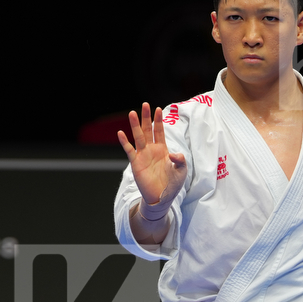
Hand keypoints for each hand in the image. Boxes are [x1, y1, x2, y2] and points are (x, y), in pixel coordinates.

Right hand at [117, 102, 187, 216]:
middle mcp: (151, 150)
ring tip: (132, 113)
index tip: (158, 108)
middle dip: (146, 117)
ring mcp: (142, 155)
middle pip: (148, 130)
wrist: (162, 197)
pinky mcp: (136, 163)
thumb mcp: (181, 171)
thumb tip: (172, 153)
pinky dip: (125, 142)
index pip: (160, 131)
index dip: (159, 120)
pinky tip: (121, 133)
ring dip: (135, 125)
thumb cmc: (172, 184)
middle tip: (145, 104)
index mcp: (163, 149)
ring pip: (138, 137)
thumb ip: (180, 160)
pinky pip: (129, 150)